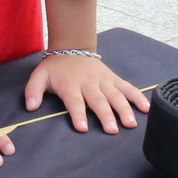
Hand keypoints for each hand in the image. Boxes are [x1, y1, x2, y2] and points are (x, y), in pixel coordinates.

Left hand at [23, 55, 149, 134]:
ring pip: (116, 95)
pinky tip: (147, 108)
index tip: (82, 127)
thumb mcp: (39, 76)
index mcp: (70, 84)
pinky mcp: (113, 79)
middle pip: (98, 100)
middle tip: (112, 130)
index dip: (78, 113)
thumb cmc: (55, 68)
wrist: (73, 47)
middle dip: (105, 115)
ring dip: (124, 109)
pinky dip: (138, 97)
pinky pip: (128, 88)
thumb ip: (33, 91)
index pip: (74, 101)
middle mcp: (89, 83)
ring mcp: (104, 80)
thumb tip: (30, 107)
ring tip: (131, 124)